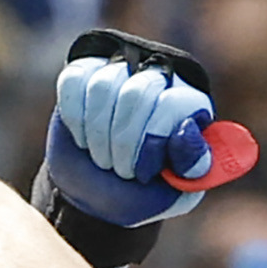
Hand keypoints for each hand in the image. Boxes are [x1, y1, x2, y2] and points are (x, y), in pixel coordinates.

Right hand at [41, 53, 239, 228]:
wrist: (101, 195)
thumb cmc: (145, 193)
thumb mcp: (177, 191)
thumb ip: (193, 165)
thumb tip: (185, 129)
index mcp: (189, 105)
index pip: (172, 103)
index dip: (152, 141)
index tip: (143, 174)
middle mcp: (160, 80)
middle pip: (137, 92)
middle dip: (122, 142)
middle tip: (121, 171)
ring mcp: (121, 72)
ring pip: (103, 85)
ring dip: (97, 133)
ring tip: (102, 158)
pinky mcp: (85, 73)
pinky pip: (73, 81)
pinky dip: (75, 117)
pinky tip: (83, 138)